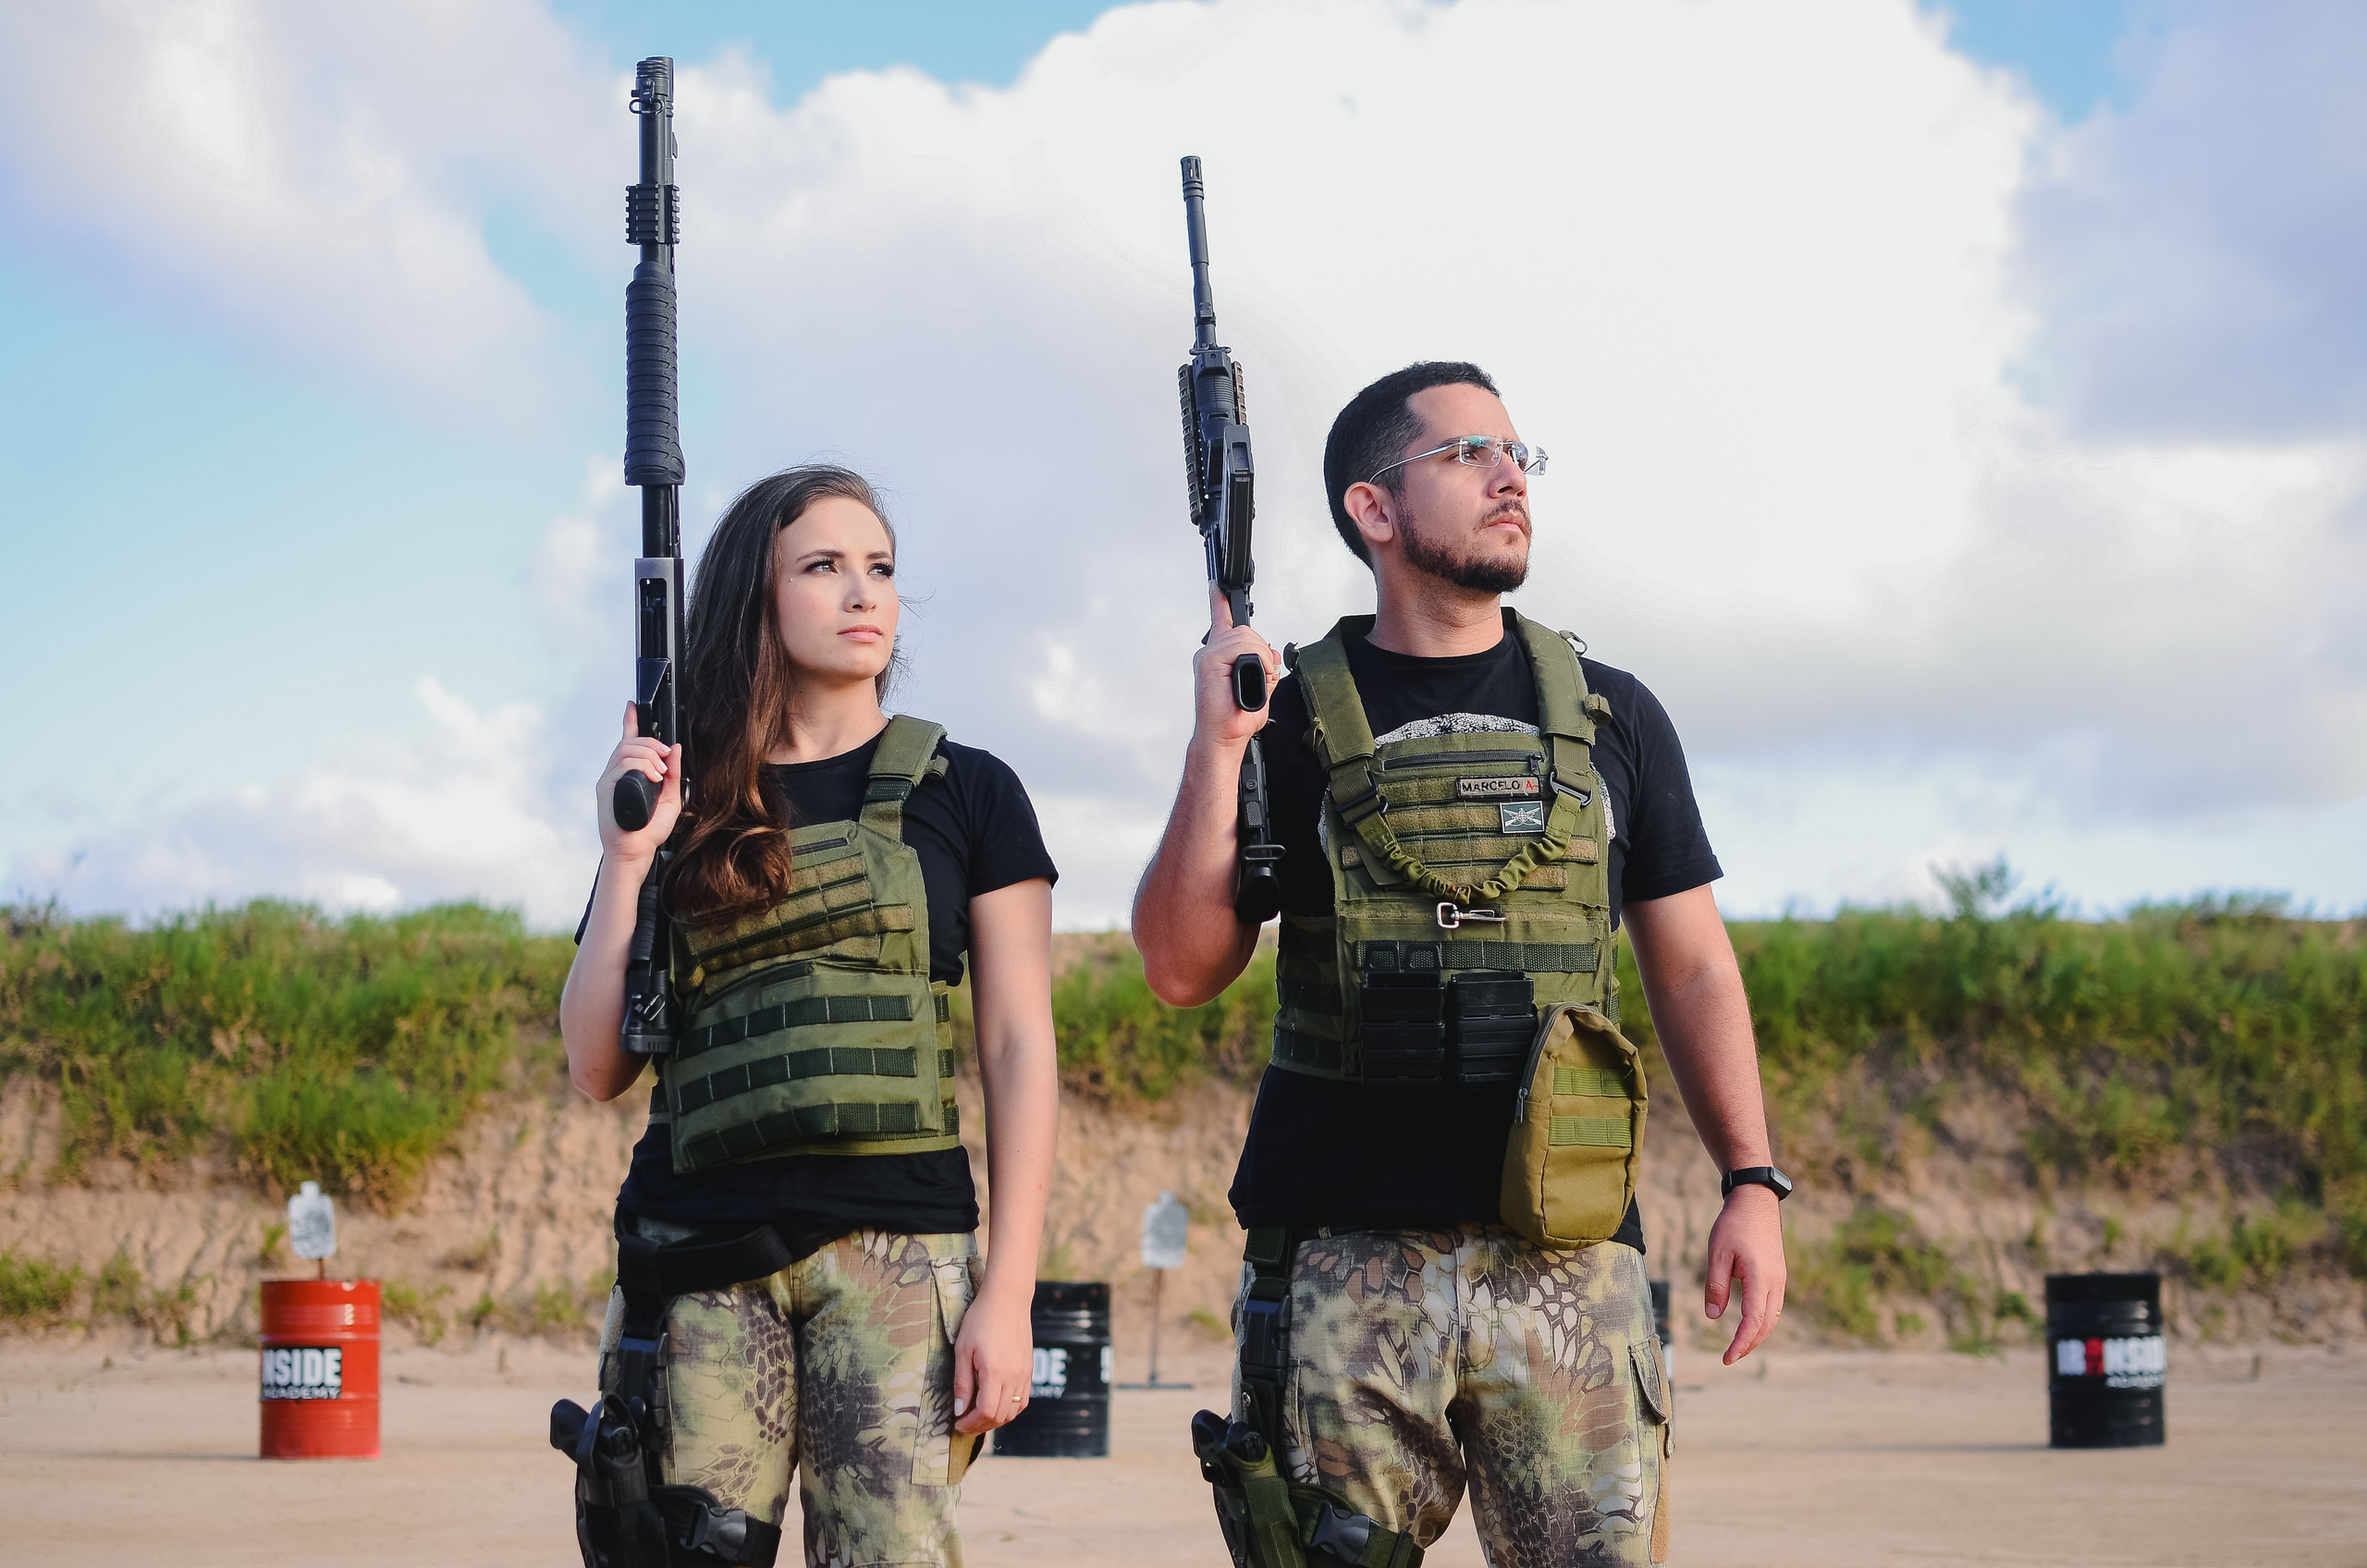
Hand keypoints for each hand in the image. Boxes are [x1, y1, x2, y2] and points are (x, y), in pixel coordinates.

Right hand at [597, 702, 682, 863]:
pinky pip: (621, 766)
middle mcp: (616, 774)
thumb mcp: (671, 798)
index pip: (628, 741)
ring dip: (648, 755)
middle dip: (652, 744)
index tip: (632, 706)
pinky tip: (653, 778)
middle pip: (629, 743)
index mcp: (630, 774)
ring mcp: (609, 780)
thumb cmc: (649, 831)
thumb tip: (675, 749)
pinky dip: (641, 767)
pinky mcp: (605, 789)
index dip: (629, 722)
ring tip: (661, 772)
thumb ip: (673, 774)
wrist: (636, 852)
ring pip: (625, 750)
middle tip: (666, 756)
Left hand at [951, 1276, 1033, 1435]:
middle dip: (980, 1425)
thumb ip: (962, 1382)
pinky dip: (1009, 1409)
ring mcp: (1024, 1373)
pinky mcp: (1029, 1369)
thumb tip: (959, 1410)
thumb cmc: (981, 1320)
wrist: (1008, 1299)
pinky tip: (995, 1405)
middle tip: (964, 1423)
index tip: (957, 1423)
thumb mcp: (963, 1349)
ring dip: (995, 1420)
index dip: (970, 1423)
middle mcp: (1014, 1376)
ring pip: (1013, 1412)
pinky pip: (1023, 1400)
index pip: (986, 1411)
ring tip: (978, 1417)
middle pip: (1000, 1416)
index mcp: (995, 1371)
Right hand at [1193, 583, 1280, 749]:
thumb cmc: (1235, 719)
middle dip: (1261, 651)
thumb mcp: (1261, 690)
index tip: (1216, 586)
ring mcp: (1207, 657)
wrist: (1223, 738)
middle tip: (1260, 675)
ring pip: (1246, 638)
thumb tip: (1272, 654)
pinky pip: (1240, 647)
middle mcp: (1211, 654)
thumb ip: (1267, 669)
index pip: (1220, 622)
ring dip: (1260, 658)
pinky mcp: (1208, 662)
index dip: (1219, 602)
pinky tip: (1250, 675)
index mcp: (1219, 657)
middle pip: (1245, 630)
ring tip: (1253, 680)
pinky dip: (1254, 660)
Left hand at [1704, 1183, 1786, 1364]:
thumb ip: (1715, 1286)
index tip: (1727, 1358)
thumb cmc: (1734, 1225)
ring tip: (1738, 1346)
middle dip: (1749, 1344)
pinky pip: (1774, 1306)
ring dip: (1757, 1335)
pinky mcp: (1778, 1275)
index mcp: (1760, 1278)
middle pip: (1766, 1325)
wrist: (1755, 1201)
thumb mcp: (1717, 1254)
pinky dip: (1763, 1321)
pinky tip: (1749, 1324)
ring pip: (1773, 1318)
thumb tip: (1712, 1316)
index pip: (1753, 1322)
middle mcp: (1775, 1282)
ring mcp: (1780, 1279)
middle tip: (1729, 1357)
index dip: (1740, 1343)